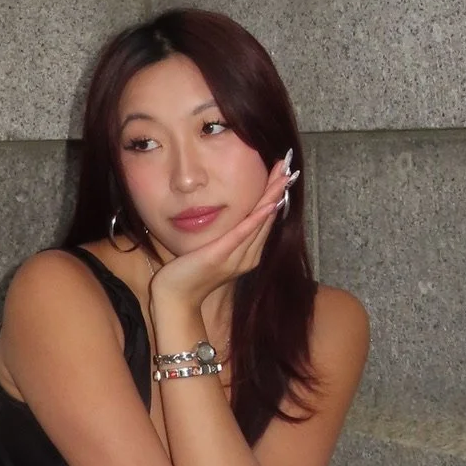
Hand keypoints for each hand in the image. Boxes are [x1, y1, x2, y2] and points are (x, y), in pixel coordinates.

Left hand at [149, 154, 298, 314]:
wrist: (176, 298)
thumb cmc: (191, 273)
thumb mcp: (213, 250)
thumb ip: (226, 237)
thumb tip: (233, 217)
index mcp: (247, 254)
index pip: (265, 220)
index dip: (275, 196)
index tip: (283, 175)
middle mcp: (247, 257)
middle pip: (267, 218)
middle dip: (278, 191)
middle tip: (289, 167)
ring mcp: (236, 258)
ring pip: (259, 223)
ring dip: (272, 198)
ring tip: (283, 178)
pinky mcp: (221, 256)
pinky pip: (242, 235)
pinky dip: (256, 220)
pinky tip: (266, 205)